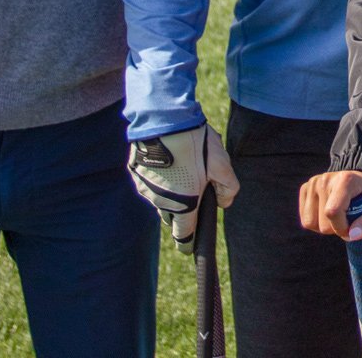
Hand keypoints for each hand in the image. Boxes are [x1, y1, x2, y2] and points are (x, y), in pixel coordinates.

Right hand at [127, 124, 239, 251]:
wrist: (163, 116)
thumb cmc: (196, 143)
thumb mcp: (222, 165)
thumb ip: (228, 189)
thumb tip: (225, 203)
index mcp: (182, 205)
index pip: (183, 236)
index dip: (189, 242)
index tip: (192, 245)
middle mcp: (159, 201)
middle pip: (172, 215)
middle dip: (183, 208)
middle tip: (196, 186)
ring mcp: (144, 187)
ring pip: (159, 197)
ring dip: (170, 190)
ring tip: (183, 165)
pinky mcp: (134, 171)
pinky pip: (148, 181)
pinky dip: (158, 176)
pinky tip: (168, 156)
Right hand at [299, 170, 361, 239]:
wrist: (361, 181)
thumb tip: (351, 234)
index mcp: (346, 180)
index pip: (333, 212)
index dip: (341, 228)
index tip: (352, 228)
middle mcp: (326, 179)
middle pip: (323, 224)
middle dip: (336, 228)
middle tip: (348, 218)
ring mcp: (313, 183)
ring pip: (310, 223)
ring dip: (325, 227)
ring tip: (338, 215)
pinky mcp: (305, 188)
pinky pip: (305, 219)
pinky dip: (317, 222)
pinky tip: (328, 212)